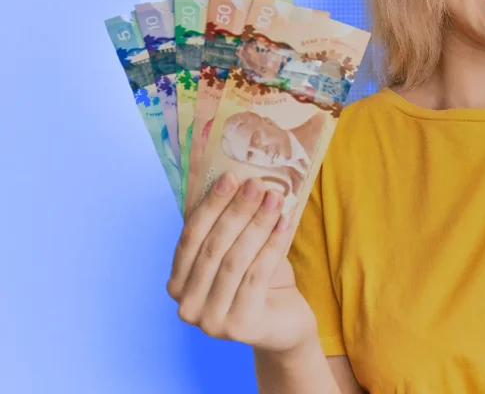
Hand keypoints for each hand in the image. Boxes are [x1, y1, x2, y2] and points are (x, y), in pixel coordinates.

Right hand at [166, 173, 317, 354]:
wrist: (284, 323)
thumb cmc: (258, 281)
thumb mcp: (238, 251)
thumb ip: (228, 226)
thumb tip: (238, 179)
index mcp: (178, 283)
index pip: (190, 237)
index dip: (210, 206)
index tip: (230, 177)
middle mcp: (187, 305)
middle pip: (212, 247)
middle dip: (236, 211)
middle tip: (256, 184)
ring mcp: (210, 321)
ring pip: (234, 261)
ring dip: (257, 224)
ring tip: (275, 198)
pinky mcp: (240, 327)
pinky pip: (256, 276)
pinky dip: (272, 245)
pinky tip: (285, 223)